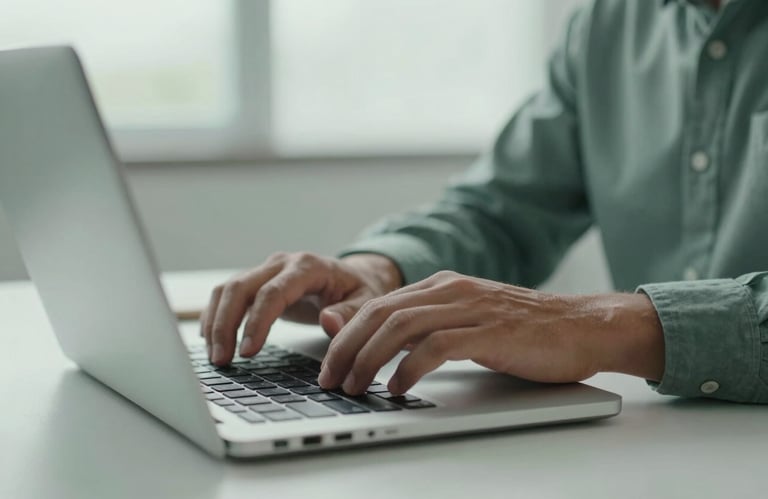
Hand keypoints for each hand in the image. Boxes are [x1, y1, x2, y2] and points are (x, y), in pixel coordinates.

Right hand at [201, 252, 401, 364]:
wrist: (355, 276)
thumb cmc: (360, 291)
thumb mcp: (366, 303)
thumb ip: (349, 313)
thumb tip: (328, 322)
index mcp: (308, 266)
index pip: (273, 293)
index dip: (257, 322)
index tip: (248, 352)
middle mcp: (282, 263)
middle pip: (241, 288)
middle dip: (226, 325)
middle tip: (222, 360)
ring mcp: (266, 269)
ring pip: (228, 289)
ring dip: (216, 322)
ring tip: (215, 357)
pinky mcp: (257, 281)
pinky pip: (227, 294)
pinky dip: (215, 315)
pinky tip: (210, 339)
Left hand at [318, 270, 664, 394]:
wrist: (583, 325)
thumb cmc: (526, 330)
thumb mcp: (467, 321)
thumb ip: (425, 326)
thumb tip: (380, 344)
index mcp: (443, 285)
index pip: (379, 305)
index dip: (347, 335)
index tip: (330, 363)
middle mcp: (452, 290)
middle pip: (381, 314)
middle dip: (347, 348)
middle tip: (330, 379)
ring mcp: (471, 309)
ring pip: (401, 327)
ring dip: (369, 359)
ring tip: (354, 386)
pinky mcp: (491, 332)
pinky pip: (437, 346)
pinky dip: (409, 367)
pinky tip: (396, 386)